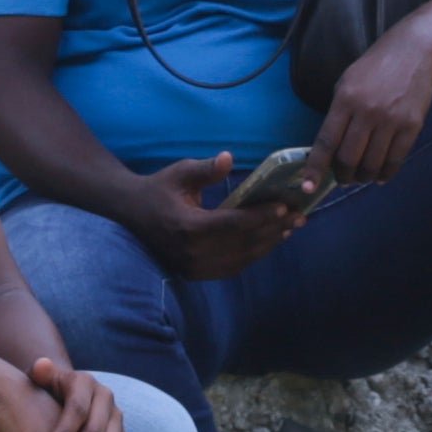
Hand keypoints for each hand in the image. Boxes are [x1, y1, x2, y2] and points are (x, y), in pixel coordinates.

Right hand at [136, 154, 304, 279]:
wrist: (132, 213)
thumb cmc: (159, 188)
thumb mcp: (180, 172)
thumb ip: (205, 168)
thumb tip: (229, 158)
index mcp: (187, 227)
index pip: (233, 224)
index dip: (261, 217)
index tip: (284, 207)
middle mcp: (191, 252)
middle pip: (242, 244)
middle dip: (274, 230)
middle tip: (299, 216)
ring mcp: (193, 267)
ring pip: (240, 259)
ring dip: (268, 244)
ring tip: (290, 228)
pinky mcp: (195, 273)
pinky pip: (231, 268)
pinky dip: (253, 255)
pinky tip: (270, 241)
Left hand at [316, 22, 431, 186]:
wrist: (417, 50)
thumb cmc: (377, 65)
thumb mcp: (348, 81)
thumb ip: (339, 112)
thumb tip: (331, 148)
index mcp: (346, 99)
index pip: (326, 142)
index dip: (315, 168)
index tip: (308, 186)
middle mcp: (367, 111)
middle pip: (348, 158)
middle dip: (342, 175)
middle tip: (342, 178)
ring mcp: (391, 120)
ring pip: (371, 164)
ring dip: (363, 177)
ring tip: (361, 176)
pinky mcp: (412, 126)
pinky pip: (395, 160)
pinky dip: (385, 174)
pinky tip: (380, 175)